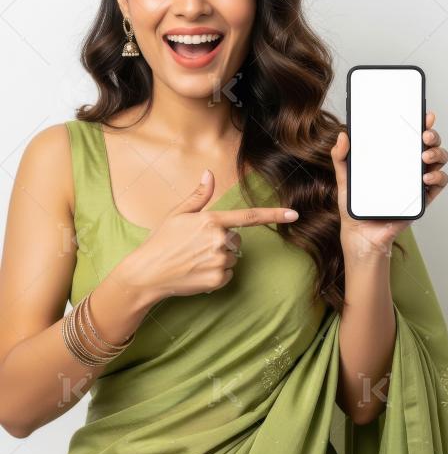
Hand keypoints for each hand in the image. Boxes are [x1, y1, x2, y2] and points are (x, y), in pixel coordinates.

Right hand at [120, 169, 298, 305]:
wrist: (147, 273)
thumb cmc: (161, 241)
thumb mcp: (177, 214)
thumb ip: (199, 196)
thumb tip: (209, 174)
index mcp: (211, 220)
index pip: (249, 216)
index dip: (274, 214)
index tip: (294, 214)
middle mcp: (218, 240)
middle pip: (236, 239)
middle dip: (221, 242)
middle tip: (195, 246)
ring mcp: (219, 261)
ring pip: (232, 257)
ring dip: (219, 258)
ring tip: (194, 259)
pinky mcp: (218, 279)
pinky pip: (227, 274)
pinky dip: (216, 274)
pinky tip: (197, 271)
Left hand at [330, 111, 447, 258]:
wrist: (360, 235)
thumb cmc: (355, 206)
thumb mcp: (344, 178)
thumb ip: (341, 157)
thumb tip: (342, 136)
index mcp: (393, 159)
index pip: (409, 136)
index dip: (420, 123)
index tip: (423, 115)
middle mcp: (407, 168)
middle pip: (429, 145)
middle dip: (432, 136)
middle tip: (424, 135)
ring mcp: (416, 183)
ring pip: (438, 161)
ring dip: (437, 154)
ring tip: (424, 157)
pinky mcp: (421, 199)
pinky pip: (439, 185)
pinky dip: (438, 177)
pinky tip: (426, 177)